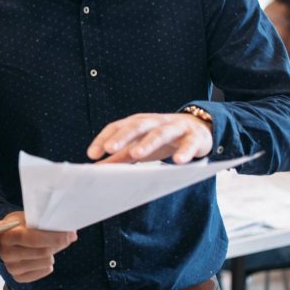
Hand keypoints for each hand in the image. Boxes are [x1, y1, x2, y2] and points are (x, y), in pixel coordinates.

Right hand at [0, 211, 76, 283]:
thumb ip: (46, 224)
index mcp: (7, 235)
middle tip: (65, 237)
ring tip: (46, 247)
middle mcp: (5, 253)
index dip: (52, 237)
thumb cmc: (21, 225)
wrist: (9, 237)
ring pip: (46, 262)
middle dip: (57, 244)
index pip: (31, 239)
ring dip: (52, 254)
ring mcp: (11, 267)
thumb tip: (71, 234)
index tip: (69, 234)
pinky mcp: (17, 277)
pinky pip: (44, 272)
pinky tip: (42, 258)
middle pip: (42, 252)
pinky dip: (47, 265)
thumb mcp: (28, 218)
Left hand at [87, 112, 212, 163]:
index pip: (117, 127)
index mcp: (138, 123)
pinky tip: (178, 161)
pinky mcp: (194, 137)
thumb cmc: (161, 140)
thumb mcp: (139, 147)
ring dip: (148, 142)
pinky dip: (184, 151)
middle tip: (109, 149)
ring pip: (161, 133)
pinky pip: (189, 143)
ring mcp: (175, 127)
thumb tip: (96, 168)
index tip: (92, 154)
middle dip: (123, 137)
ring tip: (136, 154)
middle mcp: (155, 122)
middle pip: (137, 126)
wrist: (198, 130)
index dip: (104, 138)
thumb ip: (119, 156)